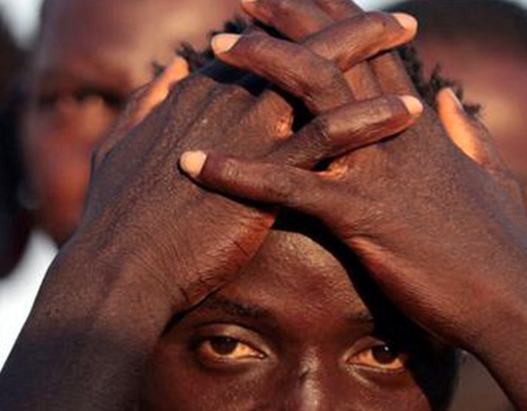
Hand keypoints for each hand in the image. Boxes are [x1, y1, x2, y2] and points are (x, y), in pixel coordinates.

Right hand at [56, 10, 422, 328]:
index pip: (258, 47)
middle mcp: (226, 99)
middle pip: (295, 44)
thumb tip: (172, 69)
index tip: (331, 22)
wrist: (119, 270)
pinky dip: (371, 117)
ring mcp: (248, 132)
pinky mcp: (266, 174)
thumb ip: (148, 104)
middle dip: (346, 24)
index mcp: (197, 94)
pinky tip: (410, 109)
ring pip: (319, 73)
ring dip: (369, 49)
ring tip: (409, 34)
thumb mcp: (120, 147)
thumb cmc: (116, 220)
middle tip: (392, 19)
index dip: (295, 30)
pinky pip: (330, 135)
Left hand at [181, 1, 526, 352]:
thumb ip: (470, 135)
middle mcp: (396, 134)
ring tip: (214, 46)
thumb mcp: (493, 180)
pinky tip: (194, 165)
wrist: (511, 299)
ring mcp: (378, 170)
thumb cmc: (502, 250)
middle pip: (338, 55)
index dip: (337, 18)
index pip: (375, 53)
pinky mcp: (362, 216)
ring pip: (313, 98)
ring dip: (261, 68)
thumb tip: (444, 98)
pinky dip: (238, 174)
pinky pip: (288, 187)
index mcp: (420, 128)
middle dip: (291, 18)